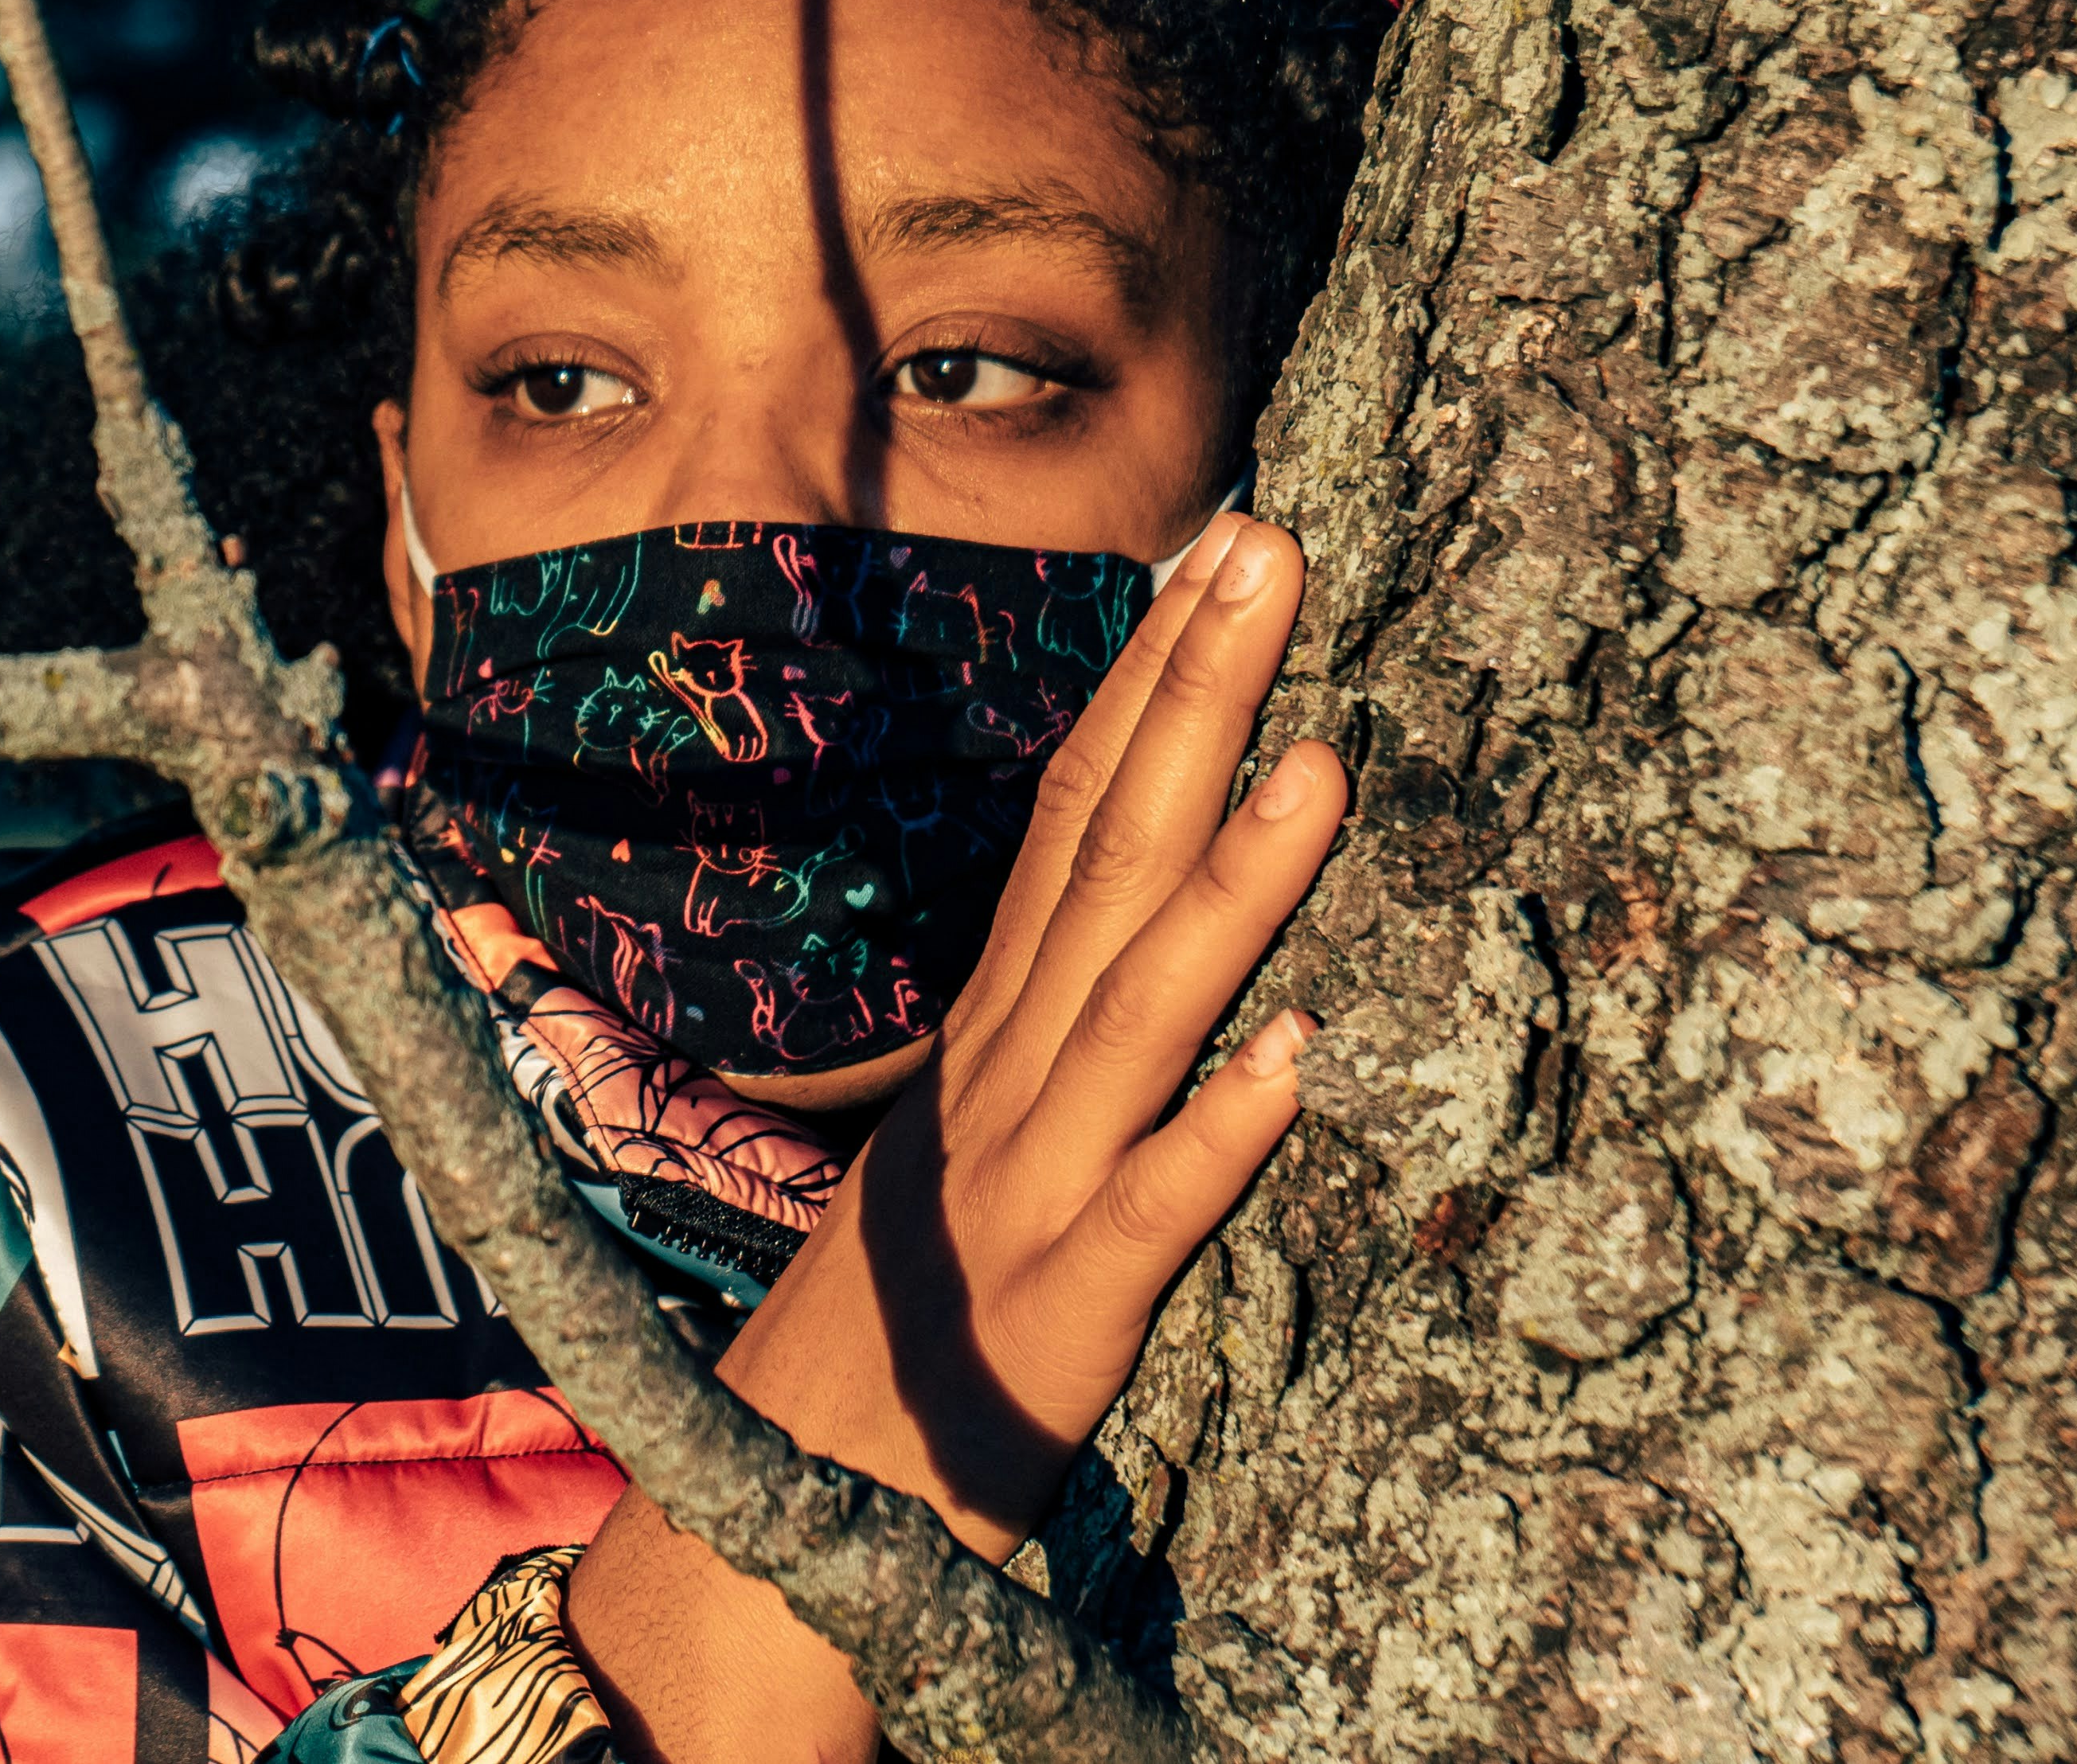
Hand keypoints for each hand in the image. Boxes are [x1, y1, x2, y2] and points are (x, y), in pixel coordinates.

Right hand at [566, 518, 1338, 1761]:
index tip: (1218, 548)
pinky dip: (1212, 1141)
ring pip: (1133, 1013)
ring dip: (1227, 884)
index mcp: (992, 1042)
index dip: (1146, 683)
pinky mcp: (1053, 1322)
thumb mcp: (963, 1159)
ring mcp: (1021, 1194)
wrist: (755, 1529)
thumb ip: (1043, 1050)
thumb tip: (1154, 955)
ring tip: (1321, 760)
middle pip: (1102, 862)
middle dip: (1189, 699)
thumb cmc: (882, 1345)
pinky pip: (1145, 1222)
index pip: (1071, 824)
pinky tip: (1294, 1066)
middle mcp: (1003, 1087)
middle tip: (1268, 549)